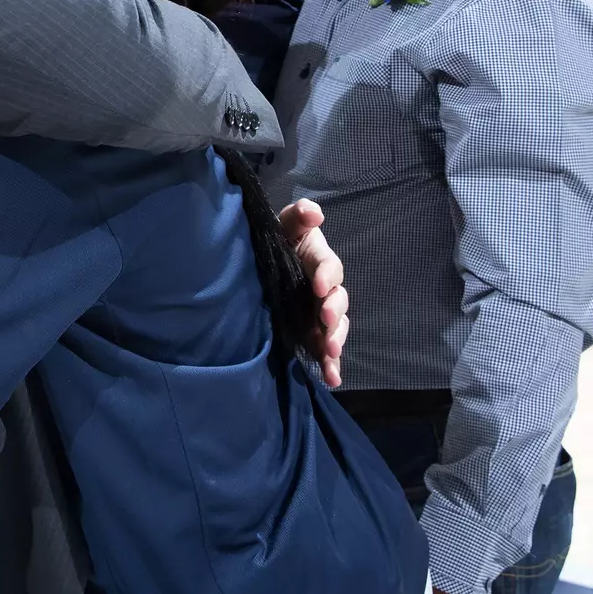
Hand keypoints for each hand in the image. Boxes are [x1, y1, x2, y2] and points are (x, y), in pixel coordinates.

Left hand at [280, 199, 347, 387]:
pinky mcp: (311, 333)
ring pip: (335, 327)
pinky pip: (324, 349)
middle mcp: (323, 289)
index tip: (319, 285)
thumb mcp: (283, 225)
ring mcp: (317, 313)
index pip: (329, 267)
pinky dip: (330, 365)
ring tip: (330, 352)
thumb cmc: (273, 241)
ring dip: (335, 340)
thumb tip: (314, 214)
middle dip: (334, 312)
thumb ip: (297, 216)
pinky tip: (331, 379)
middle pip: (338, 300)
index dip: (327, 275)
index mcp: (318, 260)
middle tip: (325, 322)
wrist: (254, 266)